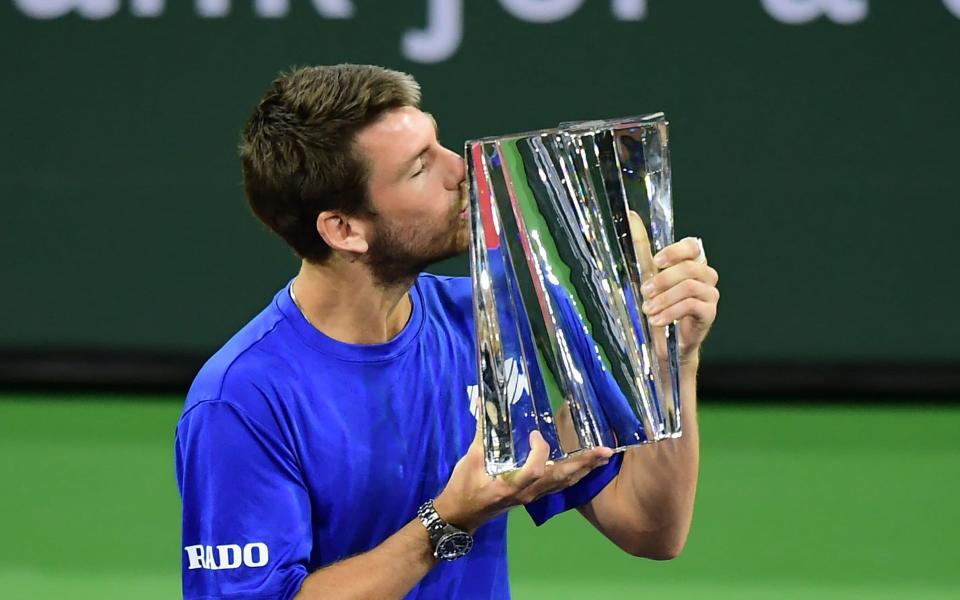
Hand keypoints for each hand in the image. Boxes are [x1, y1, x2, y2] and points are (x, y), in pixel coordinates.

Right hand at [434, 424, 612, 532]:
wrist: (461, 514)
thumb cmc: (464, 487)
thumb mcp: (470, 459)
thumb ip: (482, 432)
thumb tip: (482, 402)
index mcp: (511, 485)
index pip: (536, 470)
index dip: (541, 451)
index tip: (536, 434)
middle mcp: (528, 493)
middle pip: (561, 478)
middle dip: (583, 463)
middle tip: (605, 451)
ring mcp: (533, 497)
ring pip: (564, 484)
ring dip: (584, 470)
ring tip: (603, 457)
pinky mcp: (533, 497)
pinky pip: (559, 487)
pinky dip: (574, 476)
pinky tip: (584, 468)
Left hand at [628, 213, 718, 362]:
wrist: (666, 342)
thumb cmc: (659, 304)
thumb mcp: (647, 274)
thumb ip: (642, 246)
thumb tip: (630, 215)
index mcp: (691, 262)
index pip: (692, 246)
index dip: (675, 251)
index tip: (656, 261)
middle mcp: (705, 275)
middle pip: (689, 268)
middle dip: (663, 279)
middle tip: (644, 291)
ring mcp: (710, 294)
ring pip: (690, 287)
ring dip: (664, 298)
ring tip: (647, 310)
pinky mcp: (710, 314)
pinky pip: (692, 306)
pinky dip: (671, 312)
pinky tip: (657, 320)